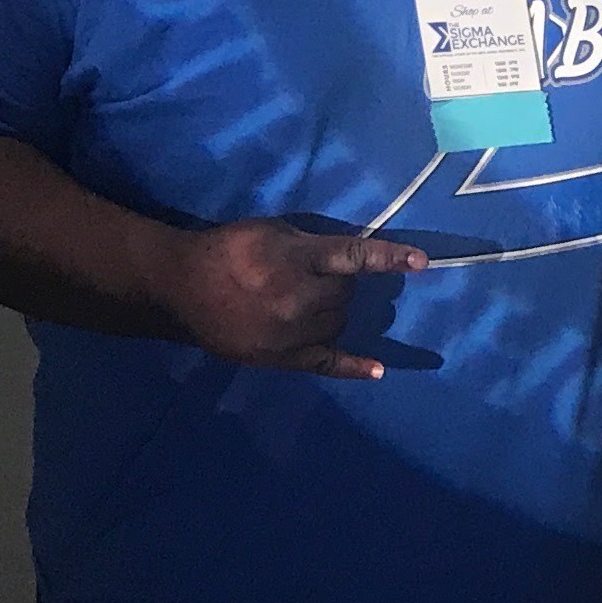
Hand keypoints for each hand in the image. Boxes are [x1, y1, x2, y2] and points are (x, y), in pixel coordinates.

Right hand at [152, 217, 428, 377]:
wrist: (180, 288)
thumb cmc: (227, 250)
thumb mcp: (271, 232)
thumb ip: (311, 244)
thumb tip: (345, 257)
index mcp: (297, 260)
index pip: (354, 257)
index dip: (389, 258)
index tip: (421, 263)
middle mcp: (300, 298)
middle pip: (346, 293)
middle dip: (337, 283)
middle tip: (309, 276)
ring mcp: (293, 333)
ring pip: (340, 322)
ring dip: (332, 310)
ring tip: (300, 301)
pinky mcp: (282, 358)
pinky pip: (326, 364)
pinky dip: (353, 367)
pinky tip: (377, 370)